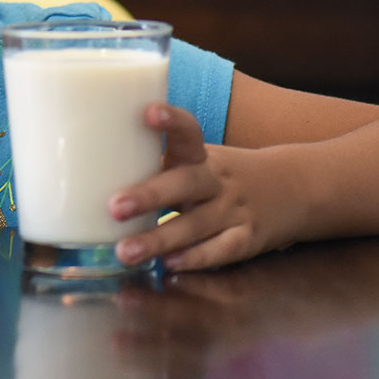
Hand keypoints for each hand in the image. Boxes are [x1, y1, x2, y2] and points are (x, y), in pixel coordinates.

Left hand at [107, 104, 294, 271]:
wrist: (295, 189)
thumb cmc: (221, 176)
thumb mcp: (197, 160)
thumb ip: (154, 161)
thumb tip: (83, 163)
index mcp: (202, 156)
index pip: (189, 132)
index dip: (171, 121)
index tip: (147, 111)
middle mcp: (217, 181)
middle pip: (185, 183)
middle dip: (149, 195)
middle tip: (113, 206)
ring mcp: (234, 211)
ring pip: (196, 225)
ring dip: (159, 239)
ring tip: (125, 252)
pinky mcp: (247, 240)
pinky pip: (221, 251)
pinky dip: (197, 259)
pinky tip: (169, 266)